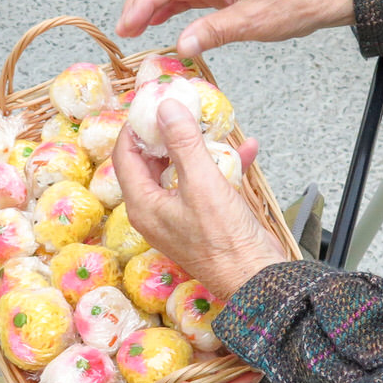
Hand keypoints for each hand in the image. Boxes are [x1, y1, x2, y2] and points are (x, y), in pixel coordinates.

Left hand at [111, 101, 288, 298]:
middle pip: (151, 162)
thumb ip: (183, 143)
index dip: (135, 127)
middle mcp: (156, 211)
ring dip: (198, 147)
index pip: (125, 156)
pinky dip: (221, 166)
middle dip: (167, 133)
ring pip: (181, 170)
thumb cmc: (226, 241)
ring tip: (212, 125)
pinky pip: (205, 184)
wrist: (257, 280)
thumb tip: (165, 108)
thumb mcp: (202, 183)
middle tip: (181, 108)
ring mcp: (179, 216)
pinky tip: (245, 151)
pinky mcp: (203, 219)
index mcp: (144, 205)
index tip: (151, 103)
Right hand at [117, 0, 353, 56]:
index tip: (127, 25)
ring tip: (133, 28)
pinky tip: (158, 22)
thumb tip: (181, 46)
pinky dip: (168, 7)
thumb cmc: (294, 5)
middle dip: (139, 2)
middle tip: (123, 29)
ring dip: (150, 4)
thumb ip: (214, 32)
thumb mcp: (254, 22)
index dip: (143, 3)